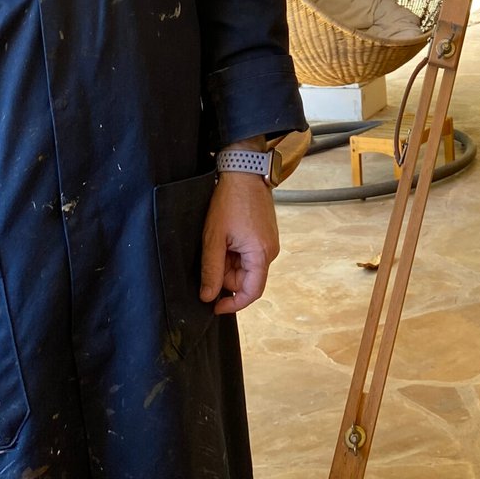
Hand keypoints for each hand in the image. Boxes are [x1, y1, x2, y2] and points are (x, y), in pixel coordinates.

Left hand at [200, 172, 280, 313]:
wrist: (244, 172)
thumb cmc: (229, 201)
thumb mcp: (214, 238)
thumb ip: (212, 270)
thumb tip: (208, 297)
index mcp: (261, 254)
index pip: (251, 292)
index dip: (232, 304)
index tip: (213, 307)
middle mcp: (270, 251)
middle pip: (246, 279)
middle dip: (226, 276)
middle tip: (209, 258)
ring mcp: (269, 242)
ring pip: (246, 267)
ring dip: (229, 262)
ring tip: (217, 241)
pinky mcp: (265, 234)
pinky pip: (249, 254)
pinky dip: (234, 252)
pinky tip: (225, 237)